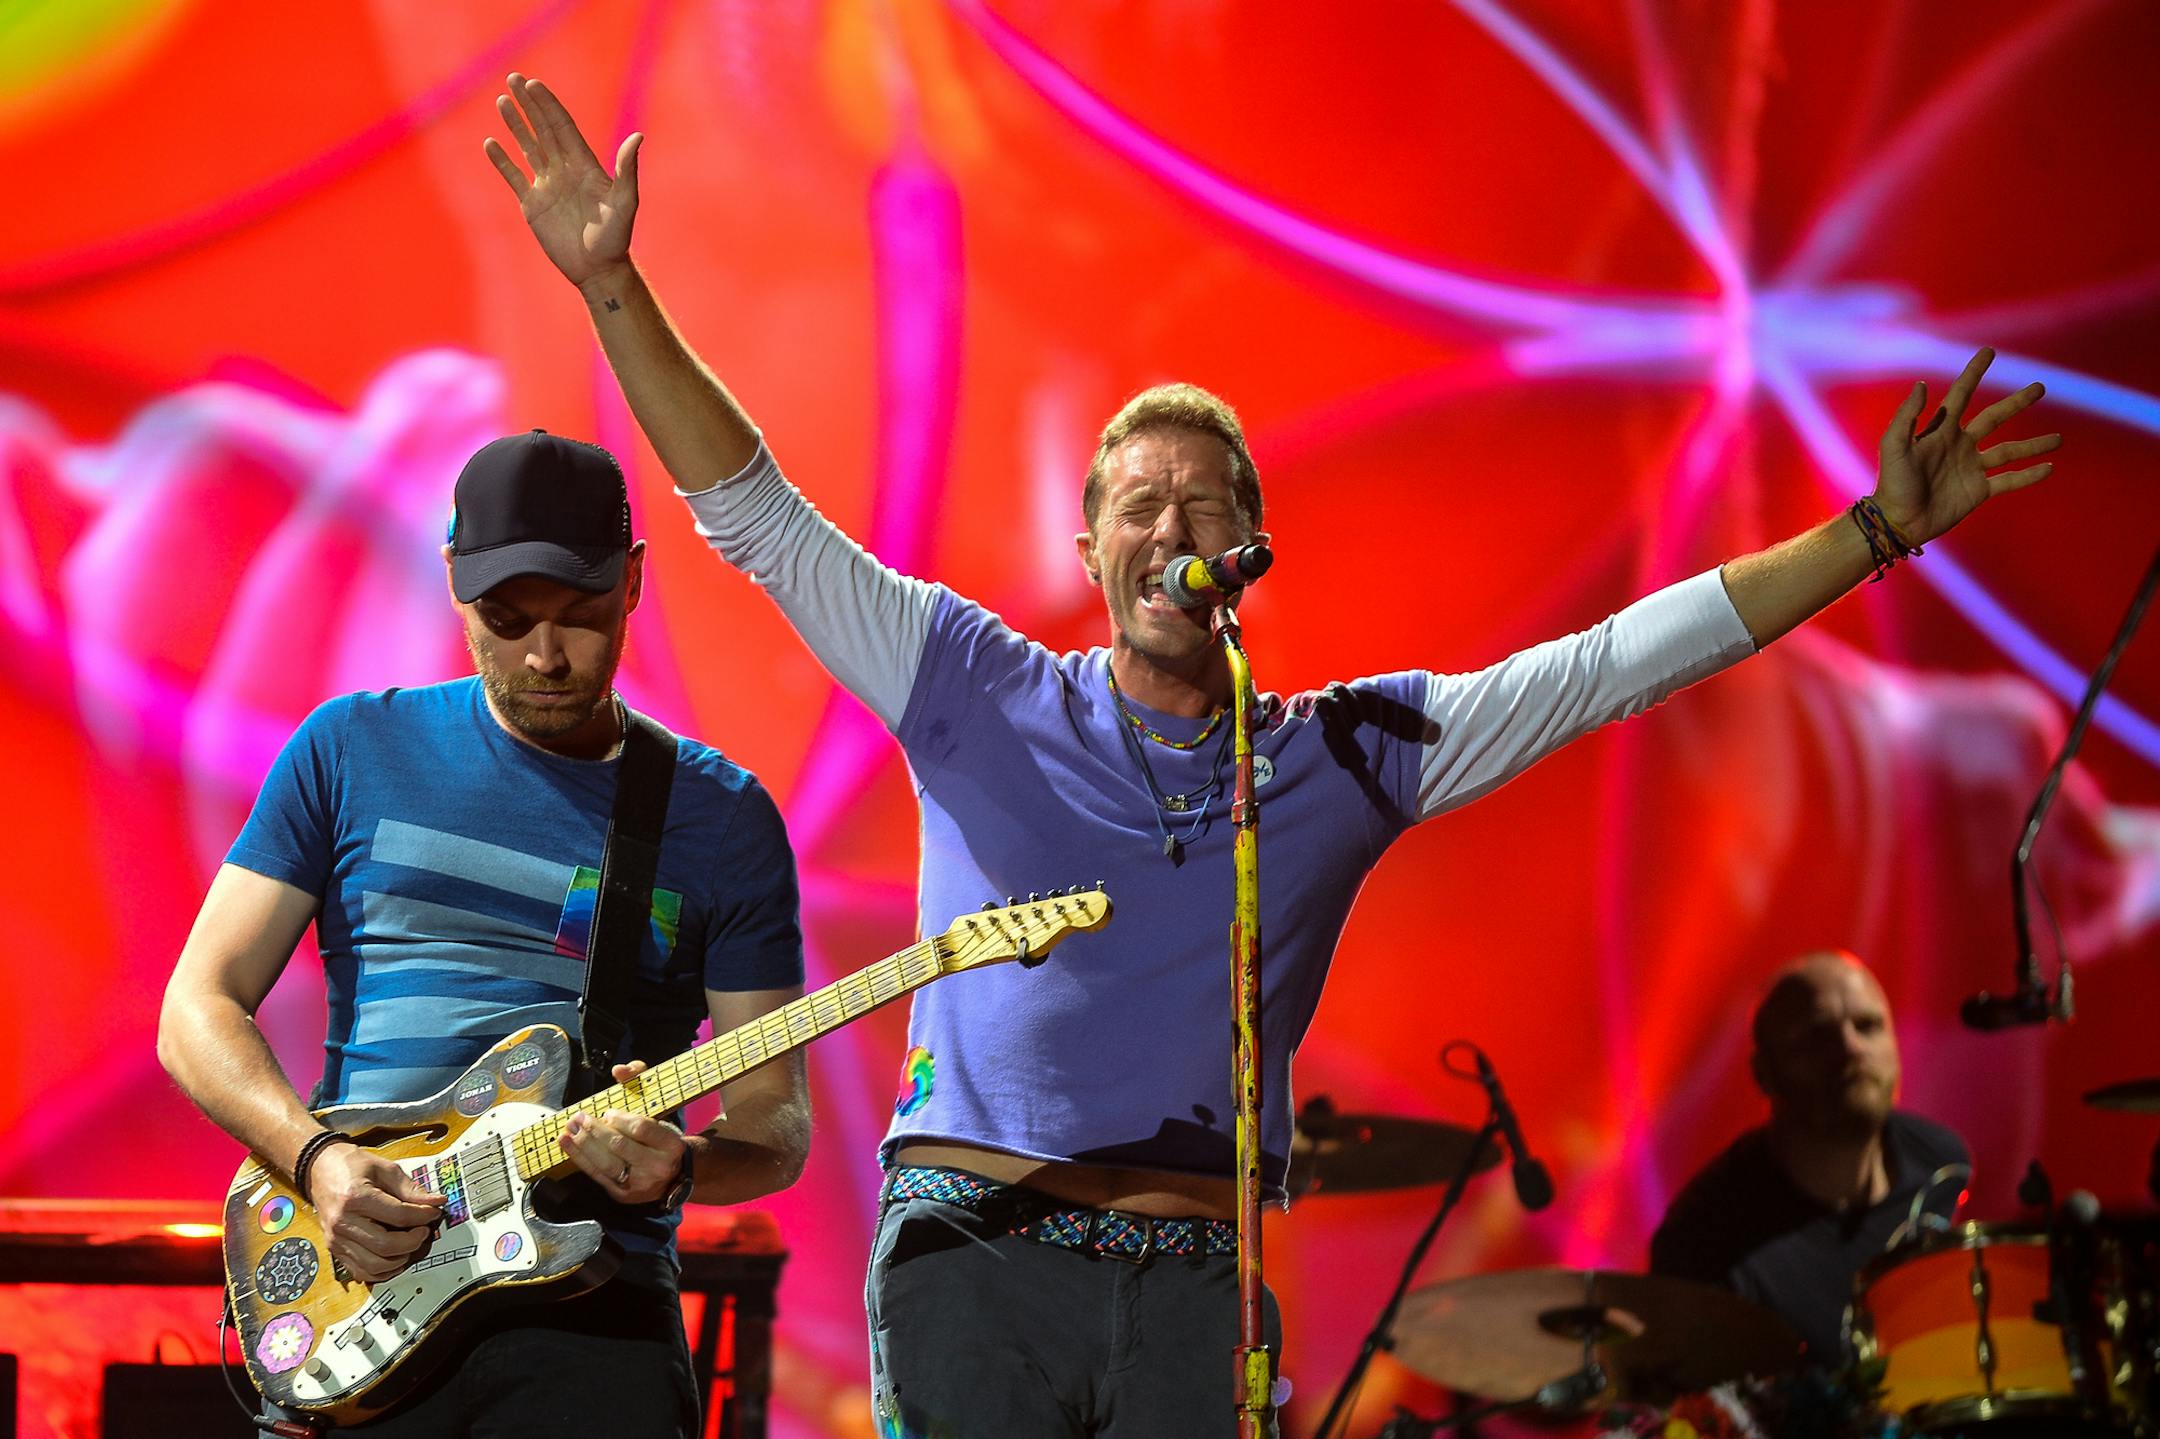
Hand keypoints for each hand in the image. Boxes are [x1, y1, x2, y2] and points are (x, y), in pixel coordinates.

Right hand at [310, 1143, 445, 1284]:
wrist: (319, 1169)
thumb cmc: (350, 1166)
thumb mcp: (384, 1168)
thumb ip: (410, 1188)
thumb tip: (436, 1202)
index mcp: (355, 1198)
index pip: (399, 1216)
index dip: (423, 1216)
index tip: (434, 1211)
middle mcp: (342, 1222)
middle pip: (386, 1246)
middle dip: (413, 1241)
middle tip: (424, 1230)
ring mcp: (336, 1239)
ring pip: (374, 1265)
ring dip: (399, 1259)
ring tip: (410, 1244)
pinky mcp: (334, 1248)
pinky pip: (360, 1271)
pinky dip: (381, 1271)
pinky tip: (394, 1258)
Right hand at [483, 73, 640, 290]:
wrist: (597, 269)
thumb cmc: (616, 238)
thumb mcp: (625, 202)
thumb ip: (627, 170)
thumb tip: (638, 136)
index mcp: (585, 165)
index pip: (562, 127)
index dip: (548, 105)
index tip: (534, 84)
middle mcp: (564, 171)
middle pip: (543, 130)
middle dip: (529, 104)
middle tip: (514, 78)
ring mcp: (547, 186)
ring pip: (528, 148)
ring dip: (515, 125)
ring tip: (503, 101)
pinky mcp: (532, 205)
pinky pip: (514, 177)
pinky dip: (502, 161)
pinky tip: (491, 143)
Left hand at [559, 1059, 690, 1204]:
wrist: (673, 1175)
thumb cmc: (660, 1138)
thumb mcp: (658, 1109)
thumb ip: (640, 1082)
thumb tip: (619, 1070)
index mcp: (671, 1145)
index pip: (642, 1129)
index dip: (620, 1119)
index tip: (609, 1112)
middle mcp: (658, 1166)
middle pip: (620, 1146)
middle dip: (595, 1130)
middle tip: (580, 1117)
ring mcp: (640, 1184)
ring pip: (606, 1163)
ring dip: (583, 1144)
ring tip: (570, 1128)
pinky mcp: (622, 1194)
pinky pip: (597, 1175)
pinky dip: (579, 1157)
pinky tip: (567, 1144)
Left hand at [1872, 347, 2059, 545]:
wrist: (1899, 521)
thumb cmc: (1892, 483)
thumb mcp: (1894, 446)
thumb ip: (1907, 416)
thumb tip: (1923, 384)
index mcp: (1940, 431)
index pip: (1961, 394)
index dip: (1974, 373)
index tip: (1989, 352)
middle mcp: (1960, 445)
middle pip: (1994, 418)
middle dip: (2016, 403)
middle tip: (2039, 388)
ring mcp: (1971, 468)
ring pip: (2009, 451)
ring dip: (2034, 445)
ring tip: (2058, 439)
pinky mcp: (1978, 491)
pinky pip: (2009, 481)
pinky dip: (2029, 476)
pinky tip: (2049, 468)